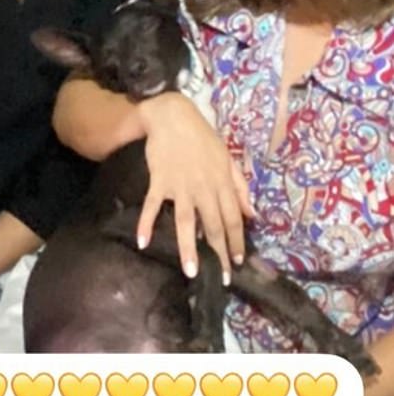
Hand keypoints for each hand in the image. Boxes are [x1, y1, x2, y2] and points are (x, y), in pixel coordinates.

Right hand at [137, 92, 252, 280]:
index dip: (237, 241)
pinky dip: (146, 223)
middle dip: (218, 253)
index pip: (233, 218)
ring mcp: (180, 186)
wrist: (173, 116)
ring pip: (186, 221)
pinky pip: (152, 205)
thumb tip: (252, 213)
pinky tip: (143, 242)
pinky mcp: (159, 181)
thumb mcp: (227, 158)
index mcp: (222, 182)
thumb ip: (240, 186)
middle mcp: (204, 188)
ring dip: (188, 247)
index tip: (237, 262)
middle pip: (213, 226)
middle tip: (218, 278)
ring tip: (190, 271)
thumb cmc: (202, 137)